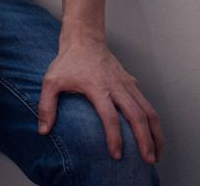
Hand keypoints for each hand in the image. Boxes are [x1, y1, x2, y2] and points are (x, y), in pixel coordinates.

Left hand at [38, 37, 161, 163]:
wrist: (84, 40)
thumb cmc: (67, 62)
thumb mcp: (51, 81)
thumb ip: (46, 106)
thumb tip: (43, 131)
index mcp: (97, 87)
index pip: (110, 116)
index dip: (115, 137)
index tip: (117, 155)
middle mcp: (116, 87)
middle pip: (137, 116)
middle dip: (145, 140)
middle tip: (148, 161)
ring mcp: (128, 84)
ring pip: (149, 111)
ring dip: (155, 134)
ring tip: (156, 155)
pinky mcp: (133, 83)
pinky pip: (147, 105)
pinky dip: (153, 122)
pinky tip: (153, 136)